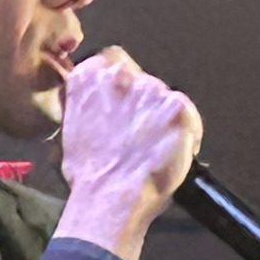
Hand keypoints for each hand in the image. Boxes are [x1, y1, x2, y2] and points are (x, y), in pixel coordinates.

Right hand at [48, 46, 204, 259]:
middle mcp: (119, 76)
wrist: (110, 198)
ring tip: (155, 148)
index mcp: (88, 79)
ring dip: (163, 118)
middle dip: (144, 105)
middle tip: (140, 135)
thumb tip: (98, 109)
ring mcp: (150, 90)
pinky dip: (187, 131)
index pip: (111, 61)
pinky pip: (188, 113)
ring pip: (165, 97)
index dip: (122, 86)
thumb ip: (87, 107)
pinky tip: (173, 152)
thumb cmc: (89, 176)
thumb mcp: (72, 131)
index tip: (124, 104)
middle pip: (142, 80)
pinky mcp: (176, 107)